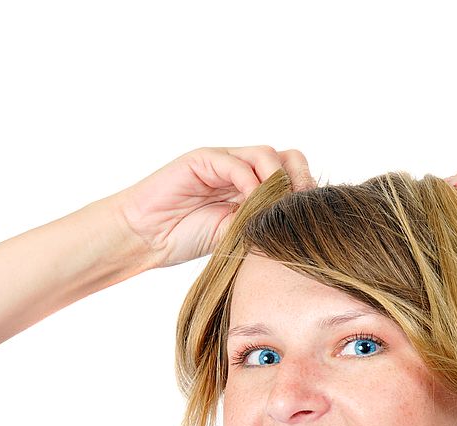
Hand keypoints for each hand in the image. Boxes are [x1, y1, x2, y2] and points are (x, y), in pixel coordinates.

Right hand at [115, 145, 314, 268]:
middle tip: (299, 207)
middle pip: (288, 158)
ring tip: (275, 208)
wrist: (145, 238)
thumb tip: (297, 227)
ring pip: (266, 155)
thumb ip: (261, 225)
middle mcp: (242, 170)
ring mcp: (223, 161)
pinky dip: (248, 182)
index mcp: (252, 188)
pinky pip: (235, 162)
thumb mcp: (235, 236)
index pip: (292, 176)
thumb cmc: (185, 239)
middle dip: (299, 180)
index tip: (310, 216)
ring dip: (276, 181)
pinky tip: (249, 205)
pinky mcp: (203, 159)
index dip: (304, 191)